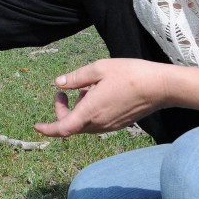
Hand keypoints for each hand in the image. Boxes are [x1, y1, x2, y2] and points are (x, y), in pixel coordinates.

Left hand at [33, 58, 170, 137]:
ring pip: (84, 124)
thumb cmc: (130, 74)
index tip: (37, 125)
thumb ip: (76, 78)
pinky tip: (98, 94)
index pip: (62, 128)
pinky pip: (97, 122)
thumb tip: (58, 83)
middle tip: (63, 91)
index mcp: (90, 111)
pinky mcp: (119, 124)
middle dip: (62, 110)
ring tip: (85, 89)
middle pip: (71, 125)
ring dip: (77, 110)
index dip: (47, 129)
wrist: (161, 87)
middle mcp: (99, 123)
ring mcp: (110, 125)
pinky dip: (90, 111)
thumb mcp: (99, 69)